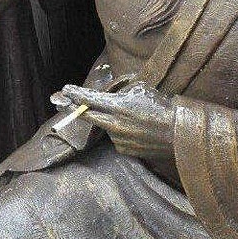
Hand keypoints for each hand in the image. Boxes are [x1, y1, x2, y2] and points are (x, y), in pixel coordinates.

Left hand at [61, 82, 175, 157]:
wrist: (178, 133)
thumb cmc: (160, 106)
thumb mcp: (140, 88)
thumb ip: (121, 90)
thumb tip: (111, 93)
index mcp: (118, 106)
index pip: (90, 99)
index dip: (76, 94)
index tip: (65, 90)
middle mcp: (114, 124)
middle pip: (87, 116)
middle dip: (72, 108)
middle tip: (59, 102)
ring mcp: (118, 139)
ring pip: (106, 126)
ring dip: (111, 121)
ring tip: (134, 118)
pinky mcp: (124, 150)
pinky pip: (117, 137)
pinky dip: (122, 132)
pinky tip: (137, 129)